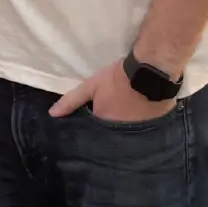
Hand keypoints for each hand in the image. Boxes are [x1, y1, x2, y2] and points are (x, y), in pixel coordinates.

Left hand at [50, 59, 175, 121]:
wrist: (151, 71)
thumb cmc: (117, 78)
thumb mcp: (92, 86)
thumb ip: (72, 100)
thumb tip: (52, 114)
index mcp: (104, 124)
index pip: (97, 132)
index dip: (96, 127)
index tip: (95, 124)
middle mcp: (121, 133)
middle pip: (114, 135)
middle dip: (111, 132)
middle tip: (111, 122)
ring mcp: (140, 132)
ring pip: (130, 133)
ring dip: (128, 129)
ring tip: (127, 122)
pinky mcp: (156, 127)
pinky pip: (146, 130)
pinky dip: (144, 126)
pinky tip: (144, 119)